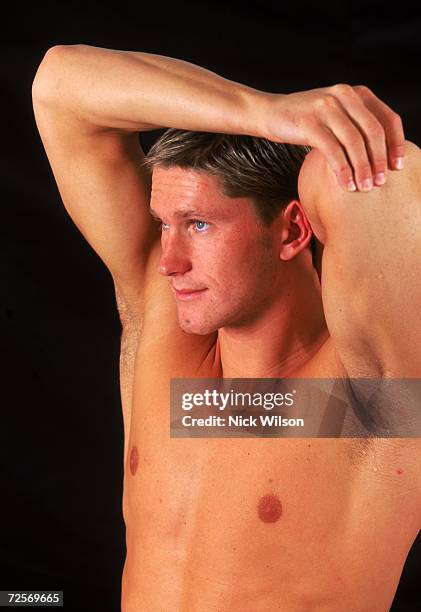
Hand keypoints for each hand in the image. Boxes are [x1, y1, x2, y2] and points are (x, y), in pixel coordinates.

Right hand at [264, 84, 404, 191]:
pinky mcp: (309, 123)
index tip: (398, 167)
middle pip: (373, 131)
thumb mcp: (336, 116)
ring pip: (354, 142)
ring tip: (364, 187)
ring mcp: (326, 107)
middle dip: (379, 160)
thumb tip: (382, 155)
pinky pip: (332, 150)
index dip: (396, 144)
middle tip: (380, 182)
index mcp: (356, 93)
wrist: (270, 113)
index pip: (388, 118)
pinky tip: (346, 184)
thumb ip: (357, 125)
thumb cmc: (306, 121)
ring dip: (362, 168)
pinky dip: (342, 170)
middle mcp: (344, 95)